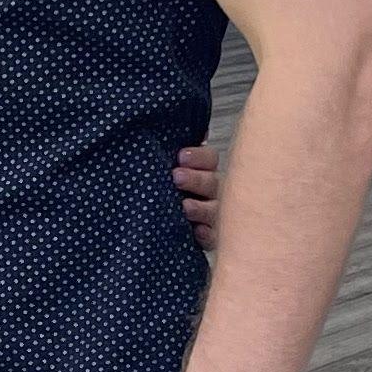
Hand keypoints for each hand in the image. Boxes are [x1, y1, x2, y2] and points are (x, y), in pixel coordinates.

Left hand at [171, 138, 221, 254]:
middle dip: (195, 179)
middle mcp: (211, 191)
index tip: (181, 156)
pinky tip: (197, 231)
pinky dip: (206, 234)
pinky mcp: (209, 238)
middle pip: (212, 182)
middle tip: (176, 177)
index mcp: (202, 171)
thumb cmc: (163, 191)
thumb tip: (183, 133)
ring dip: (201, 207)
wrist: (156, 231)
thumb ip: (169, 153)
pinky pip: (213, 236)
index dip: (198, 157)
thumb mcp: (163, 169)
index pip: (209, 159)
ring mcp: (213, 216)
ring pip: (215, 209)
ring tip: (185, 206)